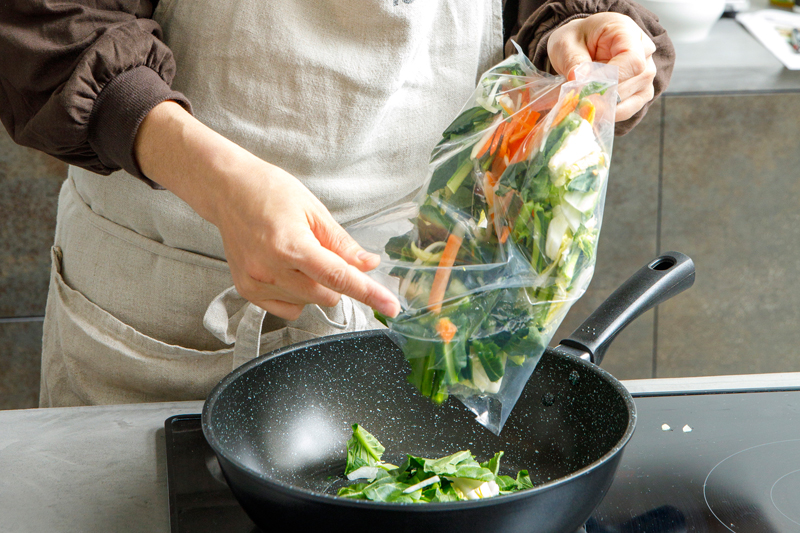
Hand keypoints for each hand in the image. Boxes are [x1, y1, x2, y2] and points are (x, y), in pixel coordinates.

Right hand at [134, 102, 400, 319]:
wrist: (228, 190)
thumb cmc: (270, 192)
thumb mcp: (314, 210)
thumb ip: (342, 243)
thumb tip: (369, 265)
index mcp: (291, 244)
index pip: (339, 277)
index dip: (369, 293)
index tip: (390, 306)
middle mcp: (270, 268)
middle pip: (327, 294)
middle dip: (336, 280)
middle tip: (324, 252)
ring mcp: (256, 282)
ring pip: (309, 303)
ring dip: (315, 286)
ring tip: (298, 254)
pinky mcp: (247, 290)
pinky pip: (288, 309)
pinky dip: (298, 295)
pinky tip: (287, 270)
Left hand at [546, 13, 656, 121]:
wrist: (581, 43)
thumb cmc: (576, 39)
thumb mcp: (566, 43)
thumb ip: (572, 60)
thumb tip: (578, 80)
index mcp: (628, 33)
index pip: (632, 61)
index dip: (612, 79)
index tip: (586, 88)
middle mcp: (644, 53)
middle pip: (632, 84)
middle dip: (601, 97)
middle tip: (574, 102)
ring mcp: (645, 75)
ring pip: (630, 101)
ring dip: (601, 108)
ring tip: (576, 105)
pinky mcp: (640, 92)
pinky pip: (626, 110)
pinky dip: (605, 114)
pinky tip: (587, 109)